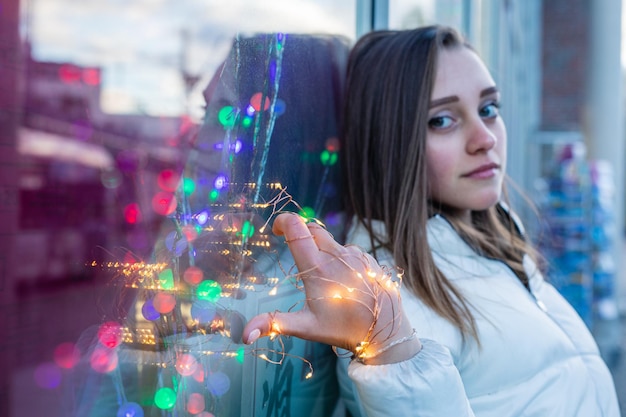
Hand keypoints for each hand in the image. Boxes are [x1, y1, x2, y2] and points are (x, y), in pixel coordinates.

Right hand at [242, 212, 420, 363]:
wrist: (385, 332)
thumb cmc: (343, 329)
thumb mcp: (306, 327)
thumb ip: (274, 324)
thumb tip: (244, 334)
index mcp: (318, 266)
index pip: (297, 228)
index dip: (284, 221)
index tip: (277, 229)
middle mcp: (337, 254)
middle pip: (313, 230)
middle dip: (300, 235)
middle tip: (294, 251)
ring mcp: (355, 254)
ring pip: (331, 242)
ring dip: (322, 250)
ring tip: (323, 277)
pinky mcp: (369, 258)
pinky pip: (349, 251)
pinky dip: (340, 259)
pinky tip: (343, 281)